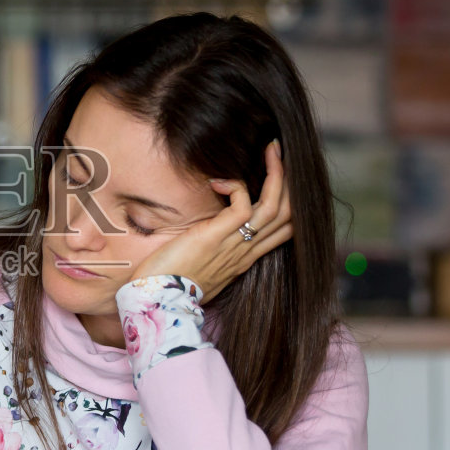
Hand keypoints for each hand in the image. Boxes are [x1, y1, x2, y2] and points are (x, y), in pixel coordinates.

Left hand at [132, 140, 293, 300]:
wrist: (158, 301)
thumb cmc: (171, 281)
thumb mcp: (201, 263)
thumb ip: (213, 246)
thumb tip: (209, 228)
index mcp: (245, 258)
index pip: (285, 229)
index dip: (291, 201)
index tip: (283, 176)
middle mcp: (246, 251)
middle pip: (289, 215)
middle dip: (290, 180)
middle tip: (279, 151)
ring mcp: (234, 245)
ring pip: (275, 207)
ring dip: (276, 172)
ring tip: (271, 148)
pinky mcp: (216, 237)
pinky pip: (243, 205)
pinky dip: (236, 186)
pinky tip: (217, 181)